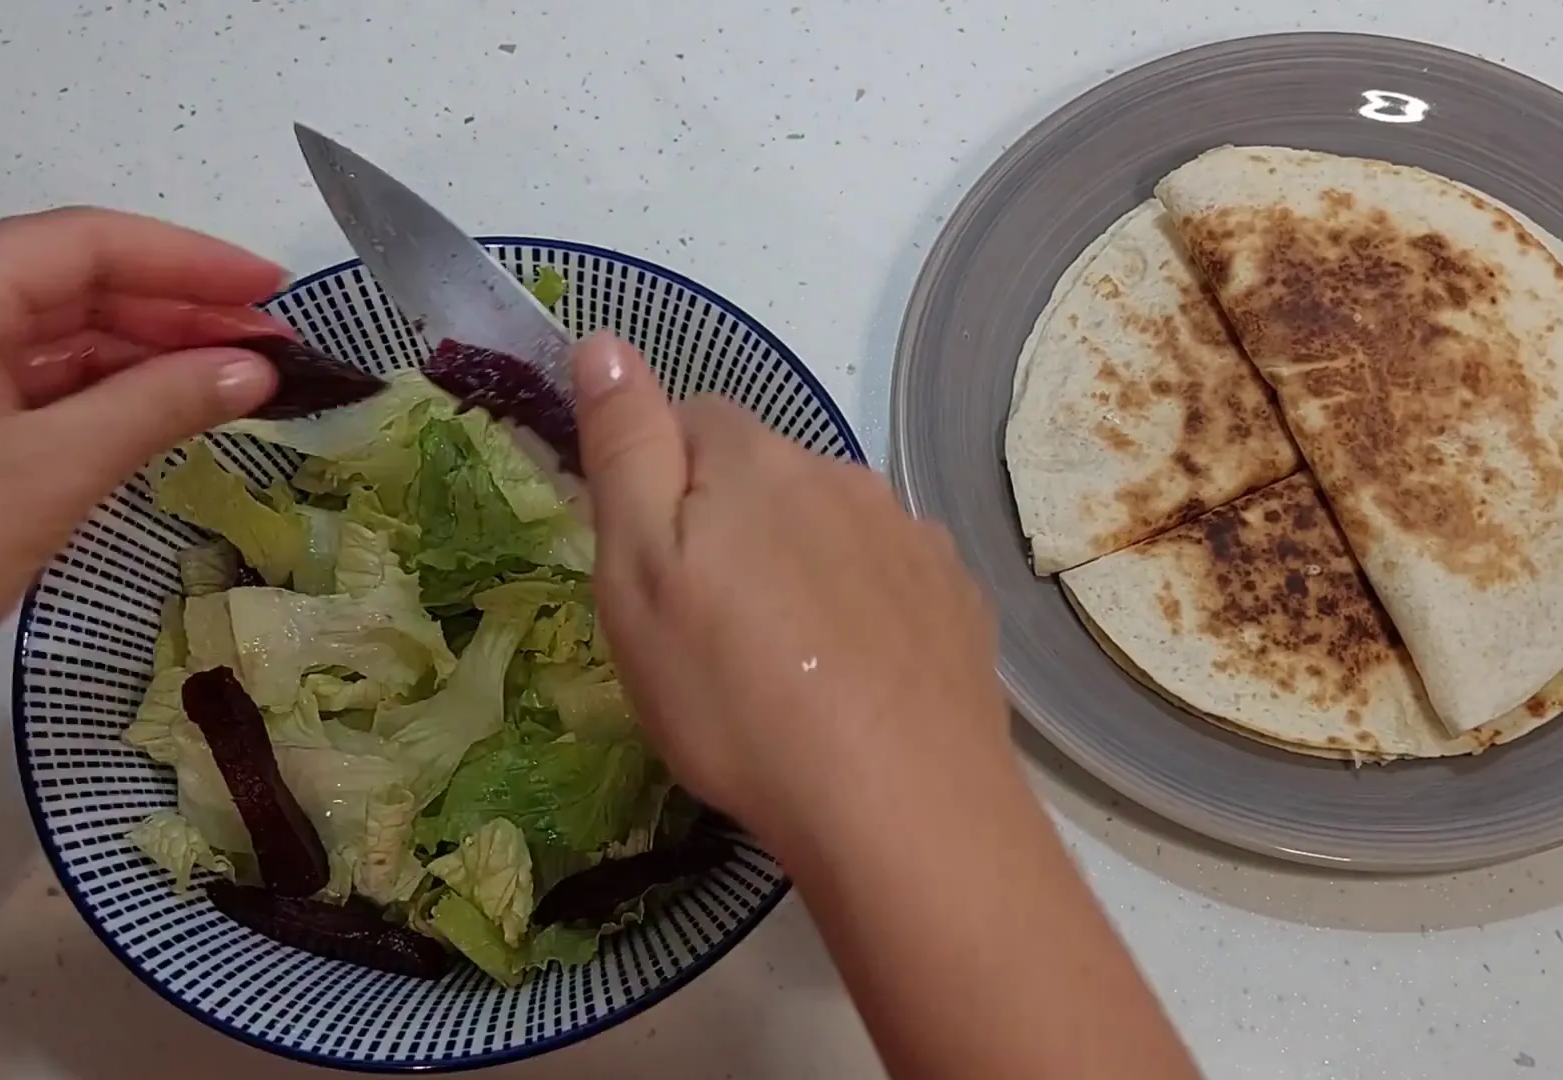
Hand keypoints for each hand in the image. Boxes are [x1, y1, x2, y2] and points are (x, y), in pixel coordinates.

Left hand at [0, 207, 286, 657]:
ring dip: (154, 351)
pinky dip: (114, 391)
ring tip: (240, 379)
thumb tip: (252, 369)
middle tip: (272, 344)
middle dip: (180, 306)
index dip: (187, 259)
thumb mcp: (52, 472)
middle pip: (74, 281)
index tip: (271, 290)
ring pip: (61, 333)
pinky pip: (42, 380)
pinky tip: (173, 409)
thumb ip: (158, 407)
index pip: (84, 243)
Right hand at [568, 331, 1008, 851]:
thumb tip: (606, 339)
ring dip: (801, 568)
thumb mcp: (640, 574)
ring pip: (832, 528)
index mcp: (756, 462)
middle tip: (705, 628)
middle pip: (767, 474)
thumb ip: (627, 450)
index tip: (650, 564)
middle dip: (732, 525)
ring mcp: (912, 538)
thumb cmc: (736, 696)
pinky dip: (862, 612)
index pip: (692, 418)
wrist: (899, 802)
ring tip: (780, 666)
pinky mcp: (956, 600)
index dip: (659, 480)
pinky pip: (889, 582)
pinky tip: (852, 683)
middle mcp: (844, 476)